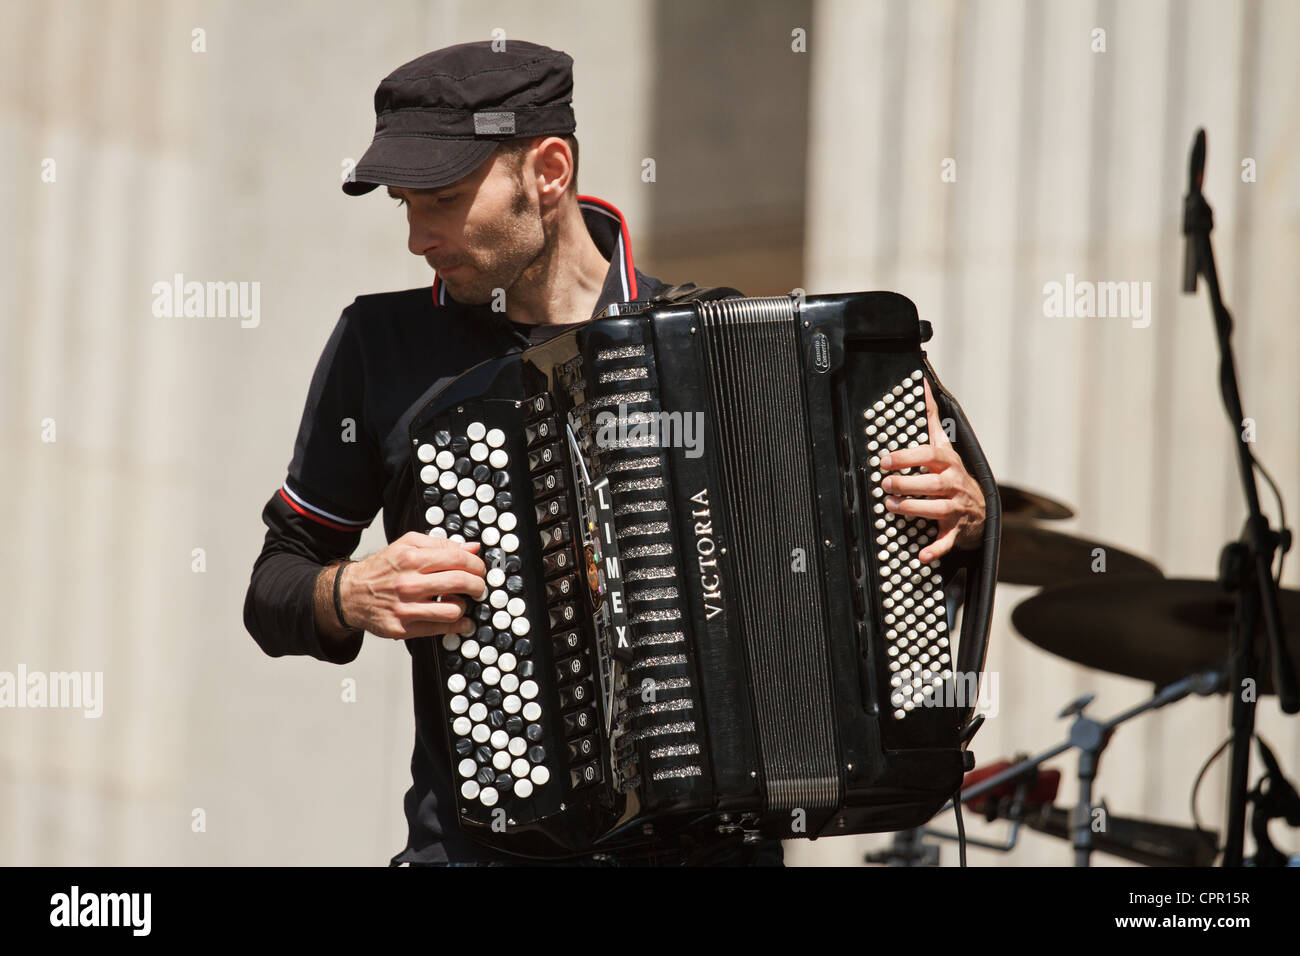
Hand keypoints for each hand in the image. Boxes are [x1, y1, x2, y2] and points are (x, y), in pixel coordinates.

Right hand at [341, 532, 487, 639]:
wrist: (350, 593)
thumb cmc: (382, 569)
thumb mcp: (406, 545)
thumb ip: (440, 544)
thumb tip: (471, 547)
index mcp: (411, 558)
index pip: (457, 559)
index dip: (476, 564)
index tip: (479, 569)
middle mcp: (409, 583)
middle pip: (460, 582)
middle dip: (478, 585)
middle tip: (478, 586)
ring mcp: (406, 607)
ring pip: (453, 609)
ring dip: (466, 606)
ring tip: (462, 601)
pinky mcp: (402, 628)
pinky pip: (440, 629)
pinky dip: (458, 626)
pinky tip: (462, 621)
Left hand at [878, 379, 985, 562]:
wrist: (982, 508)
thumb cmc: (953, 473)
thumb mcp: (944, 445)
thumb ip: (930, 418)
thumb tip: (922, 384)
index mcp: (948, 464)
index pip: (930, 456)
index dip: (907, 457)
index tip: (885, 460)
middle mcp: (954, 485)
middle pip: (933, 484)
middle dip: (908, 484)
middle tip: (885, 484)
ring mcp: (957, 509)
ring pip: (937, 510)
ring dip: (913, 509)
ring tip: (891, 507)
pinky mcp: (957, 531)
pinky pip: (947, 541)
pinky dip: (935, 549)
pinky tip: (921, 555)